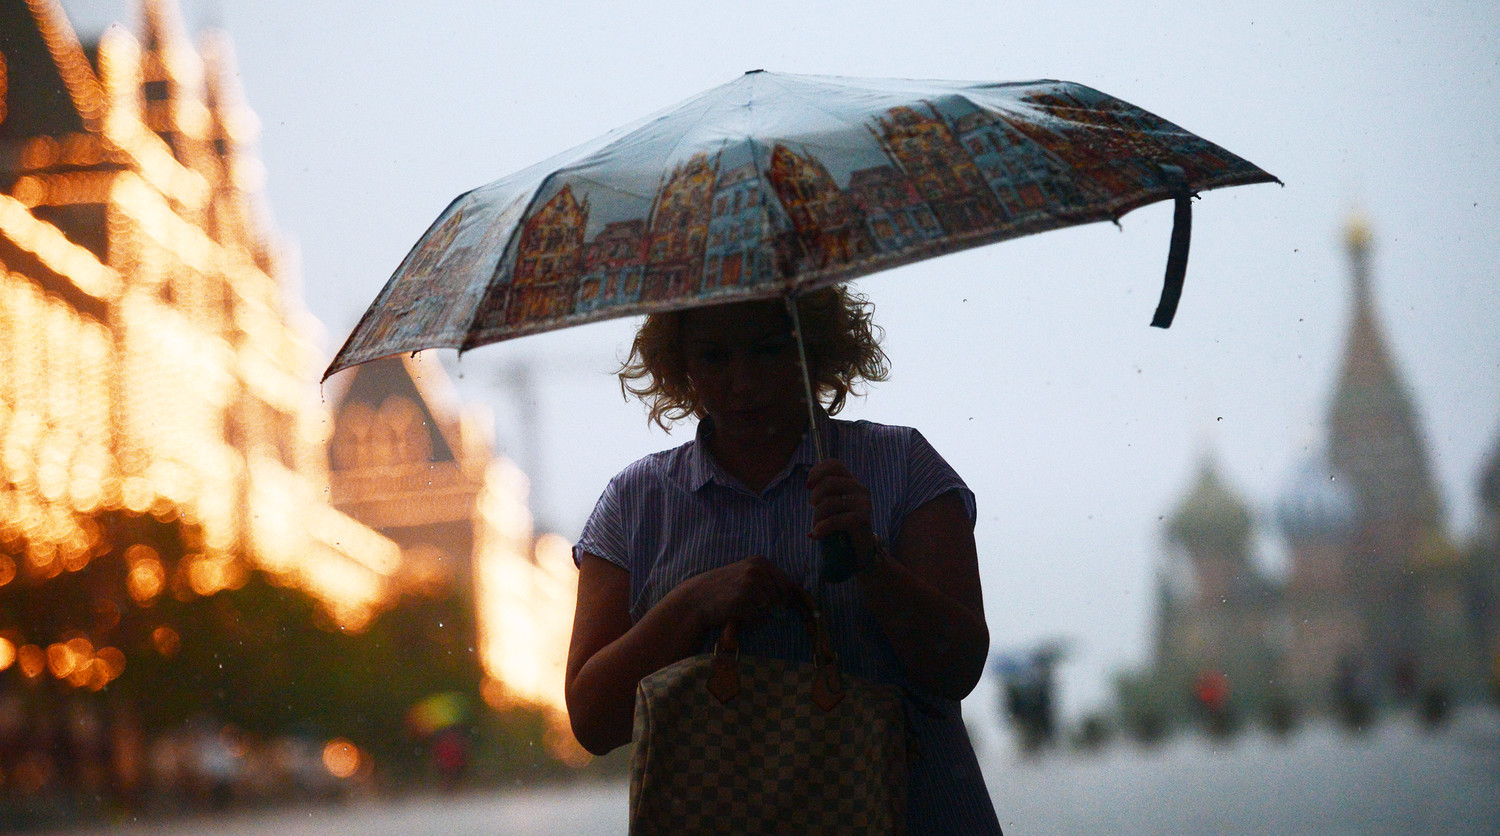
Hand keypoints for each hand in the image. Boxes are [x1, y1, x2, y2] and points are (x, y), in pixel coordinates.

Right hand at [679, 555, 800, 632]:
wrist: (697, 598)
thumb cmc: (724, 589)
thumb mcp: (746, 575)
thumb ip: (769, 581)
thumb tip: (797, 596)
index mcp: (760, 561)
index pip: (787, 585)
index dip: (786, 600)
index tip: (783, 609)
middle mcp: (756, 569)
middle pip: (781, 598)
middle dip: (773, 608)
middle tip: (754, 608)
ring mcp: (749, 584)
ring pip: (770, 609)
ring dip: (759, 614)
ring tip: (741, 607)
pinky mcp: (742, 600)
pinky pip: (758, 618)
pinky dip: (750, 620)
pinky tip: (735, 613)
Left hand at [806, 459, 875, 560]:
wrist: (859, 551)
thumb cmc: (841, 527)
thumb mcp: (832, 505)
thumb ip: (825, 492)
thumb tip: (809, 483)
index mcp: (851, 481)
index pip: (833, 464)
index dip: (817, 471)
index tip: (808, 486)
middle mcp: (859, 488)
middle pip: (827, 483)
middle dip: (814, 498)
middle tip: (813, 510)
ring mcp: (863, 503)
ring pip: (828, 503)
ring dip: (816, 518)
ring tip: (816, 527)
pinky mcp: (862, 519)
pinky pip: (834, 520)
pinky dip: (821, 528)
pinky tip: (816, 535)